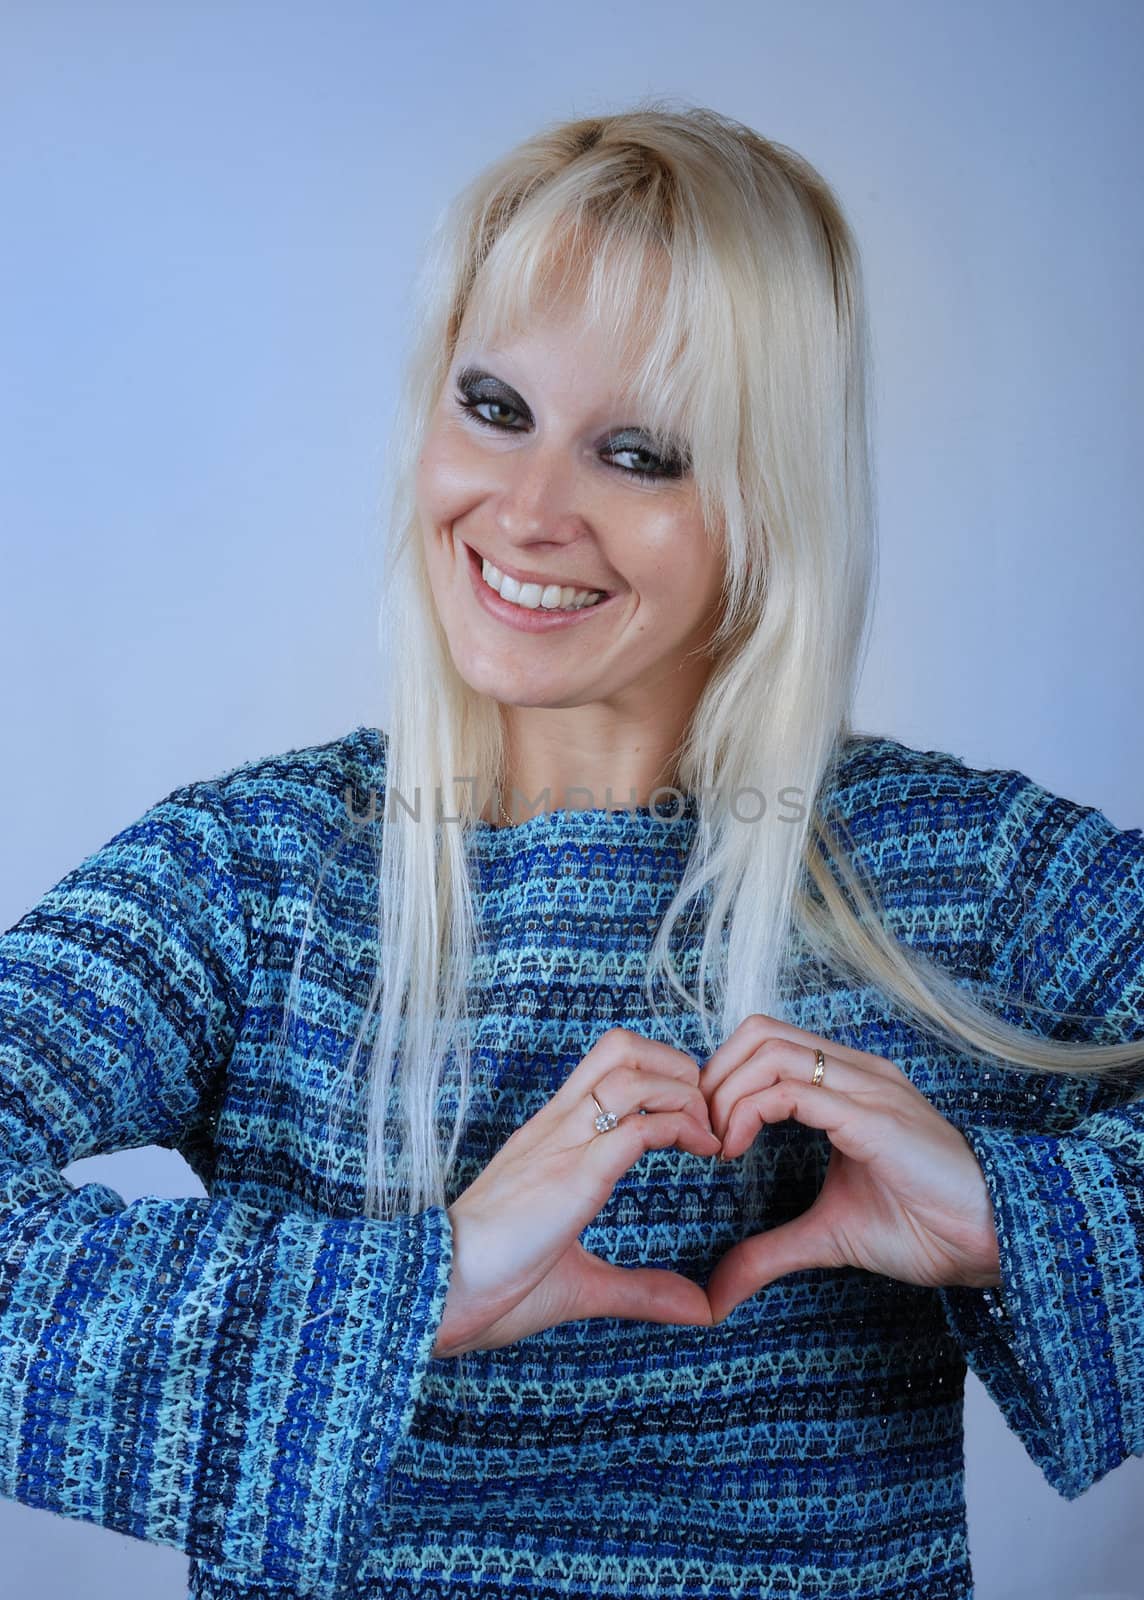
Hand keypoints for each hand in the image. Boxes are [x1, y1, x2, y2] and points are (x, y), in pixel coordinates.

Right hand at [432, 1028, 721, 1357]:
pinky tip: (703, 1152)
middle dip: (678, 1066)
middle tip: (704, 1115)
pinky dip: (681, 1127)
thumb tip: (697, 1309)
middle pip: (621, 1046)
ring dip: (684, 1092)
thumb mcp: (579, 1284)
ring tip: (707, 1133)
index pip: (608, 1065)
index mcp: (550, 1139)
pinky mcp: (572, 1176)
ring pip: (632, 1070)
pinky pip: (636, 1127)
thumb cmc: (489, 1288)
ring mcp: (562, 1146)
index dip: (661, 1074)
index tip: (693, 1120)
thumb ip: (638, 1290)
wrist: (435, 1294)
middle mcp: (556, 1128)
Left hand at [698, 1013, 1002, 1322]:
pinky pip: (795, 1089)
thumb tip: (717, 1291)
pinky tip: (737, 1149)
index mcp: (846, 1085)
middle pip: (758, 1032)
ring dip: (726, 1092)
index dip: (721, 1078)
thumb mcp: (828, 1237)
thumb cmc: (927, 1227)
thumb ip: (770, 1251)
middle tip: (701, 1133)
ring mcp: (867, 1088)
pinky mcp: (874, 1117)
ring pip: (770, 1050)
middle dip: (714, 1076)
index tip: (704, 1135)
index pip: (763, 1044)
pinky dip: (749, 1110)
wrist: (994, 1241)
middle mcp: (855, 1073)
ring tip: (719, 1144)